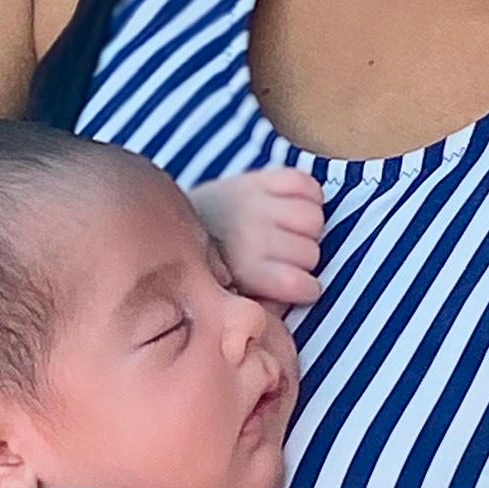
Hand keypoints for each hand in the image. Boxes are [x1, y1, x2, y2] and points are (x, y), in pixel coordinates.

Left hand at [187, 169, 324, 308]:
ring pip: (314, 218)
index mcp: (248, 269)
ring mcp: (257, 203)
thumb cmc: (214, 267)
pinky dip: (307, 192)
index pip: (303, 285)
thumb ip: (262, 305)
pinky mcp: (261, 178)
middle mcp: (254, 234)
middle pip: (312, 253)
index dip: (306, 289)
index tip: (296, 285)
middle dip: (305, 259)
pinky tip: (292, 205)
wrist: (174, 225)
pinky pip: (306, 183)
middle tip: (287, 257)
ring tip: (291, 231)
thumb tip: (286, 309)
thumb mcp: (231, 297)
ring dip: (308, 226)